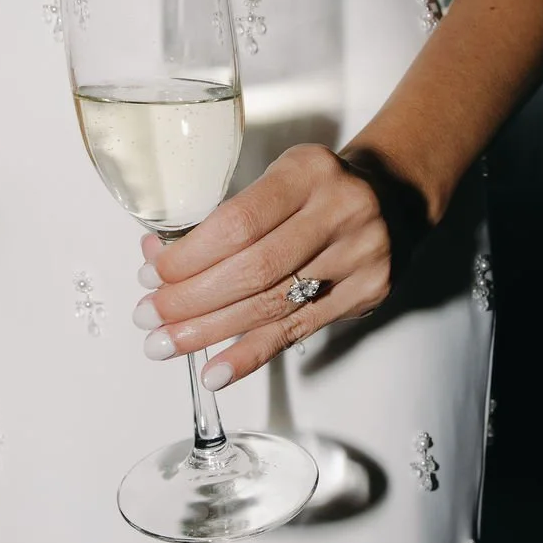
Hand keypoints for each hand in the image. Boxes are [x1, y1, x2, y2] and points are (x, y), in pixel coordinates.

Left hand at [132, 143, 428, 389]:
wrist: (392, 201)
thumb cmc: (318, 192)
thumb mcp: (279, 179)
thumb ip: (225, 216)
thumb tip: (156, 257)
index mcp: (308, 172)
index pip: (239, 222)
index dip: (190, 257)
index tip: (154, 275)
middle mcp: (340, 211)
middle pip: (254, 269)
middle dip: (192, 299)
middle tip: (150, 317)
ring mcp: (358, 256)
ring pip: (272, 305)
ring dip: (211, 331)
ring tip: (168, 344)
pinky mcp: (366, 293)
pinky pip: (298, 331)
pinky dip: (251, 354)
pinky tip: (217, 370)